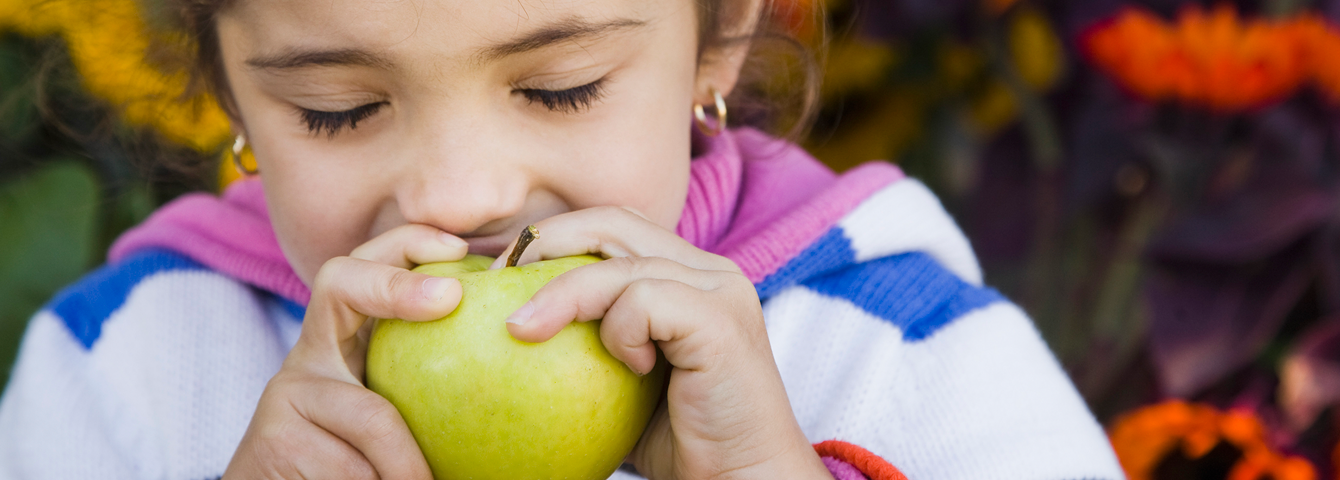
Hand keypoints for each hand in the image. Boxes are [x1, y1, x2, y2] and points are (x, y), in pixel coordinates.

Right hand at [224, 224, 467, 478]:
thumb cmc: (364, 466)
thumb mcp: (401, 415)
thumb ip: (434, 381)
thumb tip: (520, 360)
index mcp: (344, 341)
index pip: (368, 266)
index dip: (407, 243)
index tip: (459, 250)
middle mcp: (309, 355)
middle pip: (341, 282)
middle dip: (399, 285)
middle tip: (452, 297)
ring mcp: (284, 392)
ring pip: (374, 415)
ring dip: (410, 463)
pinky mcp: (272, 436)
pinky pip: (353, 466)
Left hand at [500, 207, 832, 479]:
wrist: (742, 478)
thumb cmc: (681, 439)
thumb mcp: (621, 377)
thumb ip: (589, 338)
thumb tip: (512, 319)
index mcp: (688, 274)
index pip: (612, 224)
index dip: (553, 238)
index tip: (502, 278)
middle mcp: (710, 270)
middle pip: (611, 222)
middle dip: (544, 244)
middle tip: (498, 283)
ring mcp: (719, 290)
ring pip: (618, 263)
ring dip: (561, 296)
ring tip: (524, 331)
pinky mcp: (720, 320)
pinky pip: (642, 301)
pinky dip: (618, 330)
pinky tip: (629, 368)